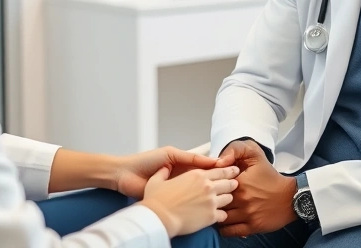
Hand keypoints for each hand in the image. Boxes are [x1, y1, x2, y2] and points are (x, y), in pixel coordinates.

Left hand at [116, 146, 232, 198]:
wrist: (125, 175)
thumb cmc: (145, 161)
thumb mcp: (171, 154)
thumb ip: (191, 157)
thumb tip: (212, 160)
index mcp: (183, 165)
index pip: (205, 166)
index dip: (218, 167)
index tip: (233, 169)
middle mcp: (183, 177)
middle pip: (205, 180)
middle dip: (219, 181)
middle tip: (235, 182)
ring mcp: (178, 189)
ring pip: (198, 192)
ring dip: (210, 193)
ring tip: (226, 194)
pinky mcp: (172, 200)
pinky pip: (187, 201)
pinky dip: (197, 203)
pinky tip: (208, 205)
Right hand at [140, 166, 239, 237]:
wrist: (159, 218)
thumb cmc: (157, 201)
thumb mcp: (157, 180)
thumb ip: (163, 171)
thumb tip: (164, 168)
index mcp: (197, 175)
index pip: (220, 170)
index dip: (228, 170)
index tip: (233, 171)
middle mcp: (207, 186)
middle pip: (229, 182)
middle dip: (232, 183)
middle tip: (234, 184)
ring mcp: (211, 201)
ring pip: (229, 198)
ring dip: (227, 198)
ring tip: (225, 200)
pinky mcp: (211, 216)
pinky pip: (224, 215)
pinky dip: (221, 214)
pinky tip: (217, 215)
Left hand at [217, 140, 297, 236]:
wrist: (291, 196)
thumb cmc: (271, 177)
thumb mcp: (255, 155)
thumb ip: (235, 150)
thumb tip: (219, 160)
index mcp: (239, 181)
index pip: (216, 185)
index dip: (211, 186)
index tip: (210, 186)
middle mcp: (242, 199)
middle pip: (217, 203)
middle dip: (211, 202)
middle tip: (209, 201)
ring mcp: (247, 214)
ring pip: (222, 218)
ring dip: (217, 216)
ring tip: (215, 212)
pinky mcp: (253, 226)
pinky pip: (231, 231)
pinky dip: (224, 229)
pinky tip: (224, 224)